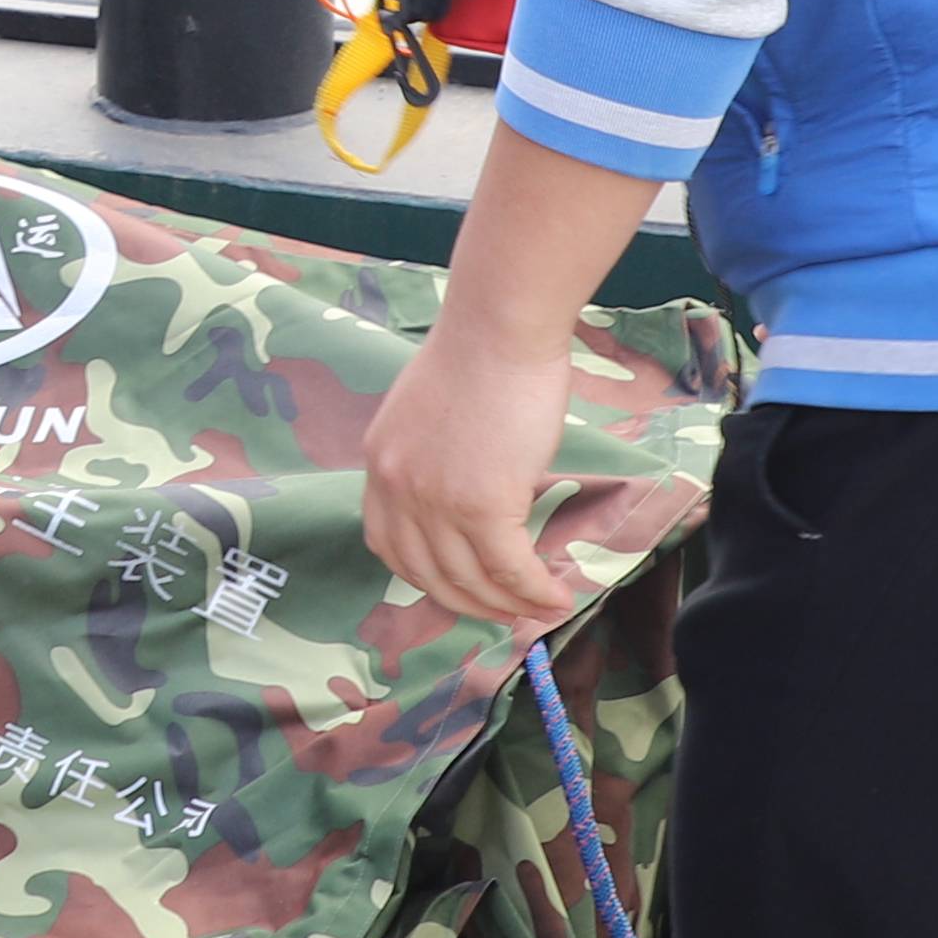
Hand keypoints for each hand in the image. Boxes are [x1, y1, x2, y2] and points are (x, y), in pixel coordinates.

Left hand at [360, 130, 668, 634]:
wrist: (500, 324)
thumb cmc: (481, 351)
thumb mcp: (430, 410)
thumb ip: (433, 454)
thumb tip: (466, 484)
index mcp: (381, 464)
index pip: (388, 545)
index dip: (425, 576)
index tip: (458, 588)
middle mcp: (397, 490)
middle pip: (427, 574)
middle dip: (469, 603)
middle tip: (505, 613)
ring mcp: (435, 502)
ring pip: (470, 580)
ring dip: (508, 605)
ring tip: (539, 610)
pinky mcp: (481, 506)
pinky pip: (509, 568)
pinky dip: (533, 591)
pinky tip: (556, 596)